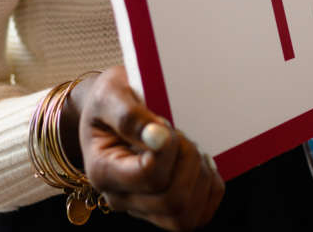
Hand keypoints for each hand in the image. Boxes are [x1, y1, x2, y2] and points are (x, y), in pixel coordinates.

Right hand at [63, 66, 223, 230]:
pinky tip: (199, 163)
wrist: (110, 110)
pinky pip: (200, 215)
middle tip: (178, 135)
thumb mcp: (110, 95)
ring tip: (188, 149)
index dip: (169, 150)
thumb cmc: (109, 102)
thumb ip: (129, 116)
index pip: (148, 176)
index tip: (166, 127)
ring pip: (186, 216)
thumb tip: (157, 136)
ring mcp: (143, 208)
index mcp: (103, 171)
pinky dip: (209, 189)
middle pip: (172, 201)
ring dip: (199, 178)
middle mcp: (120, 198)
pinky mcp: (165, 210)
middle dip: (187, 162)